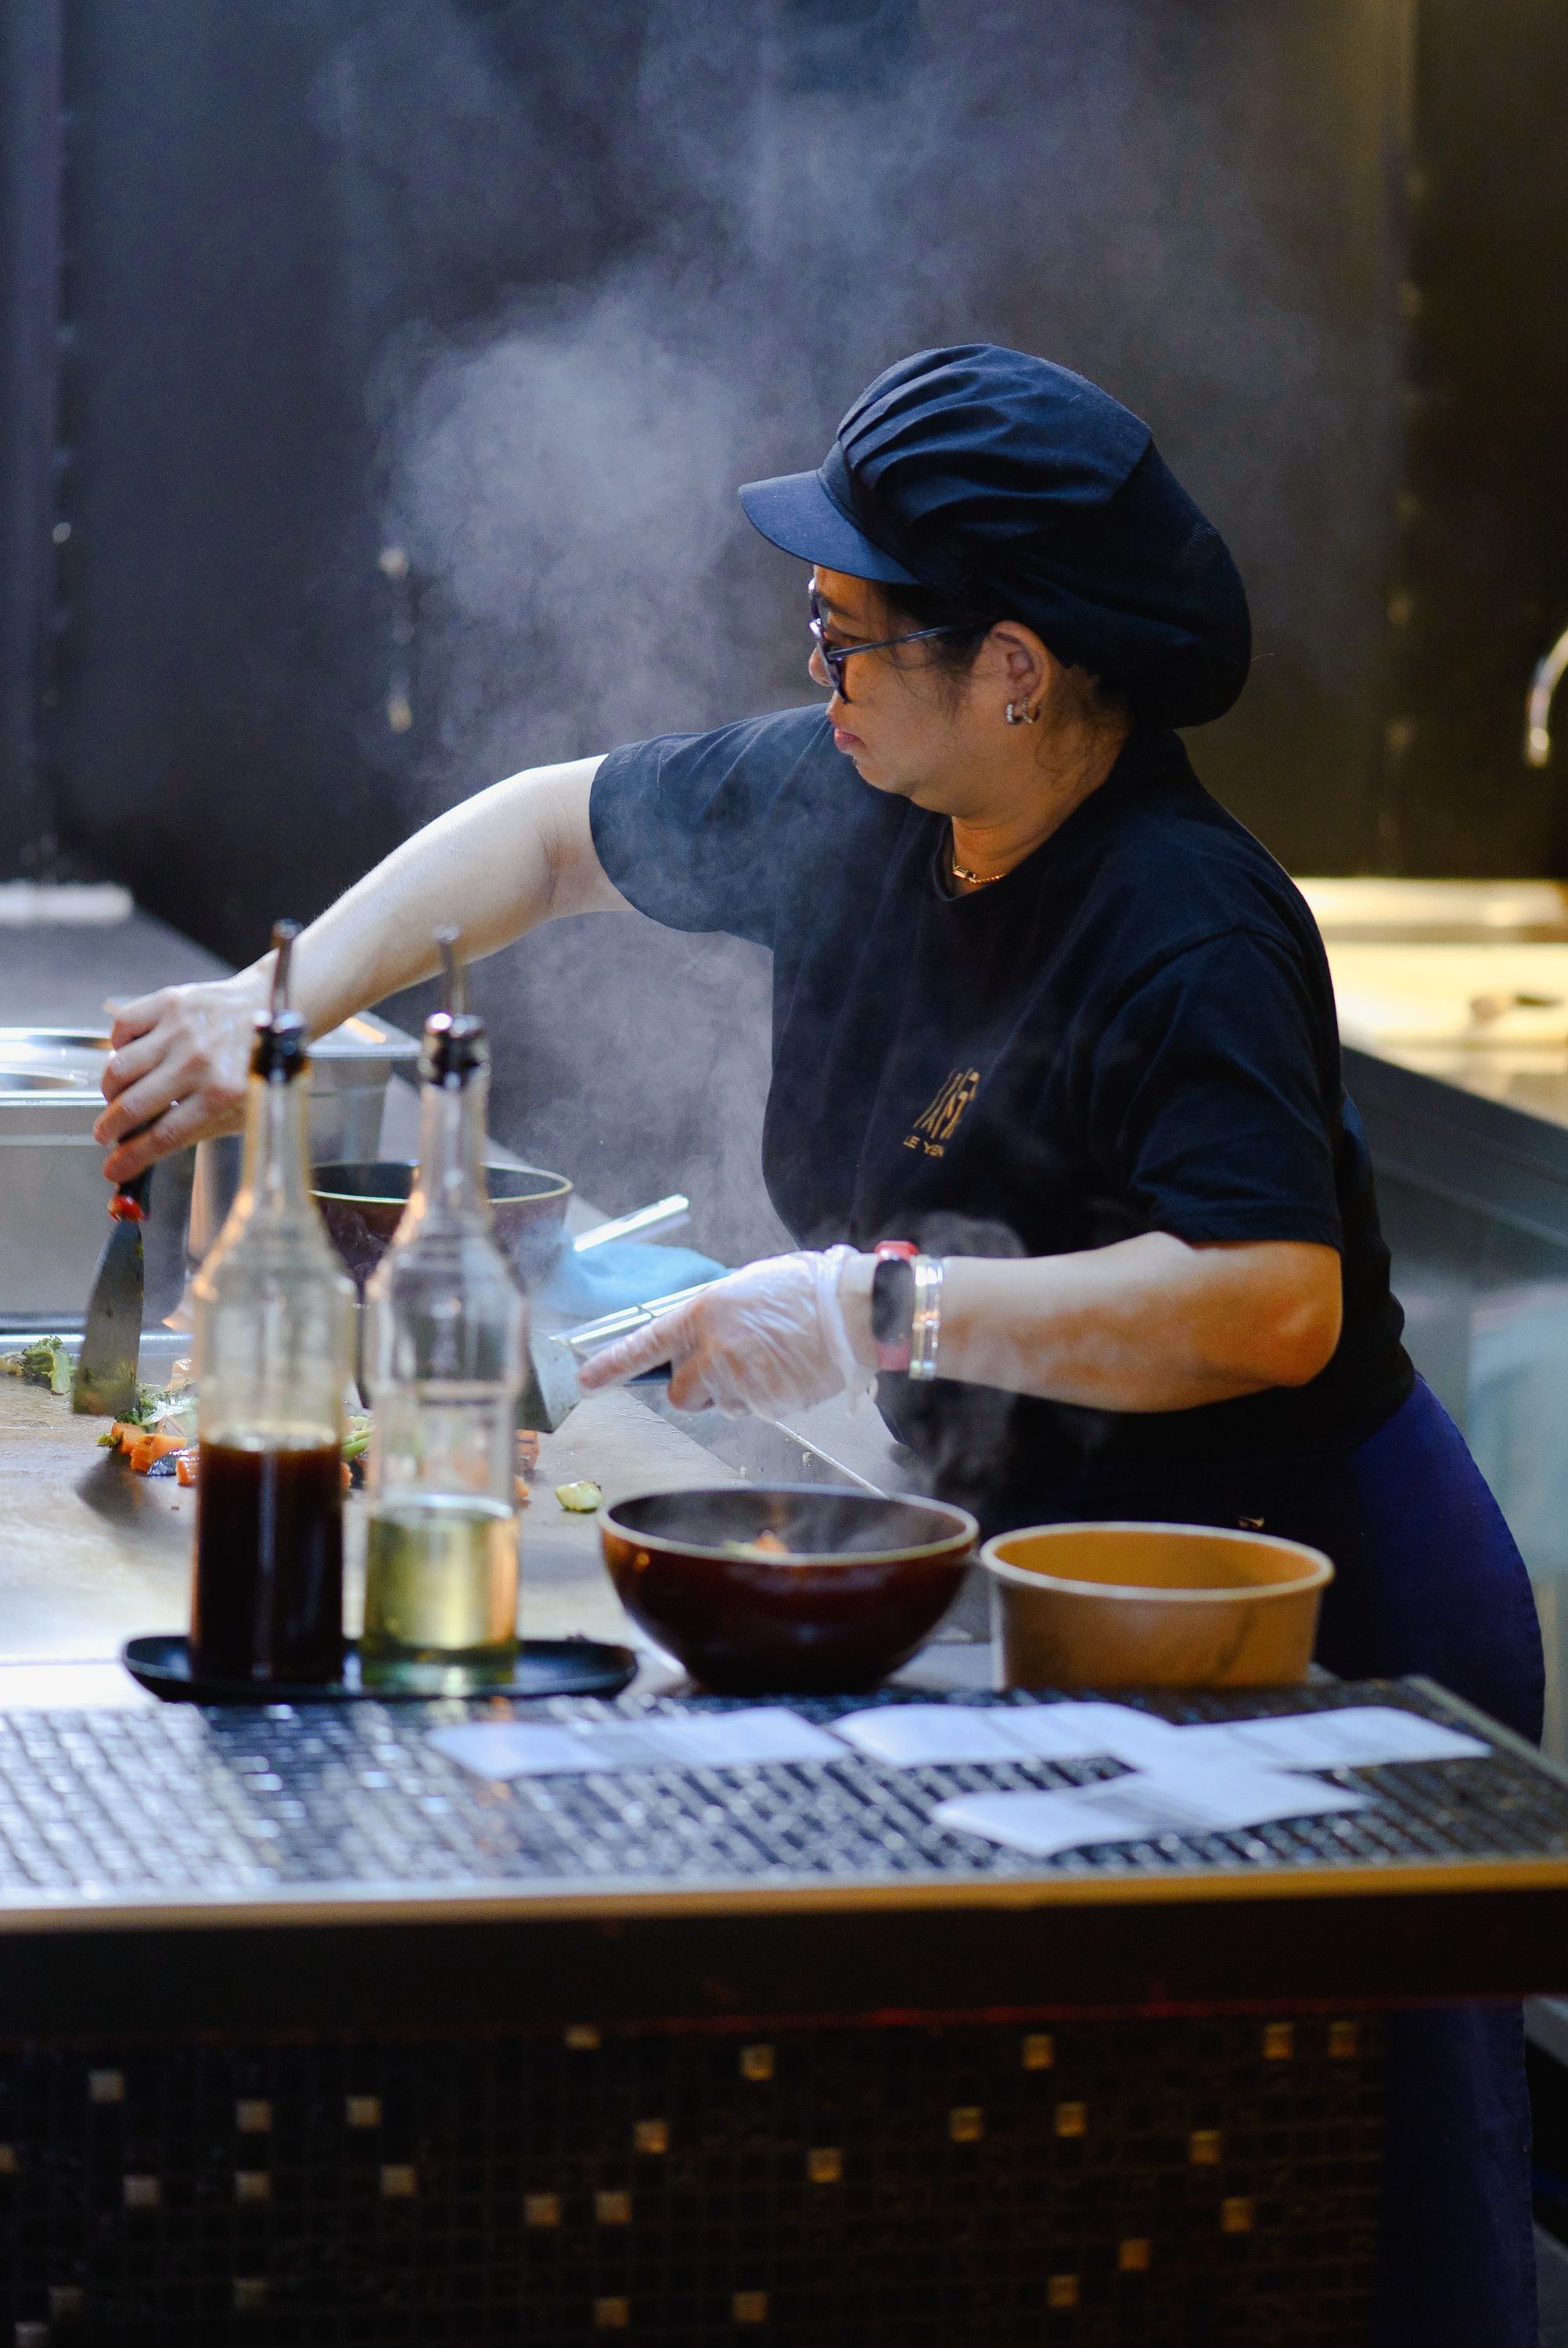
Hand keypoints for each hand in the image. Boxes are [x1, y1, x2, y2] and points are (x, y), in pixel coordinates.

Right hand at [93, 969, 271, 1180]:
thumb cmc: (254, 1063)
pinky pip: (121, 1029)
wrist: (271, 1008)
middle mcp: (199, 1063)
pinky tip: (130, 1055)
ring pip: (118, 1069)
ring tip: (117, 1097)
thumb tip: (146, 1151)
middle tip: (105, 1134)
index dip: (130, 1159)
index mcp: (222, 1096)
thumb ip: (198, 1129)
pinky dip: (117, 1046)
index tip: (114, 1169)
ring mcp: (182, 1031)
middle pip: (132, 1107)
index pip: (162, 1137)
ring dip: (109, 1091)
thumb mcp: (240, 1108)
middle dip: (108, 1129)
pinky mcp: (170, 1002)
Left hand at [577, 1246, 876, 1417]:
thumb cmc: (804, 1291)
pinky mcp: (766, 1405)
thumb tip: (696, 1342)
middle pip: (681, 1395)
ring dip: (739, 1394)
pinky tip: (789, 1374)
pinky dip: (768, 1400)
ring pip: (721, 1407)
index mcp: (703, 1313)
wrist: (854, 1310)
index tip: (586, 1382)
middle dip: (699, 1390)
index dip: (612, 1365)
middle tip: (731, 1368)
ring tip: (774, 1362)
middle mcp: (713, 1349)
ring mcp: (739, 1381)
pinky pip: (754, 1413)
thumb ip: (712, 1318)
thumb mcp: (745, 1288)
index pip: (646, 1345)